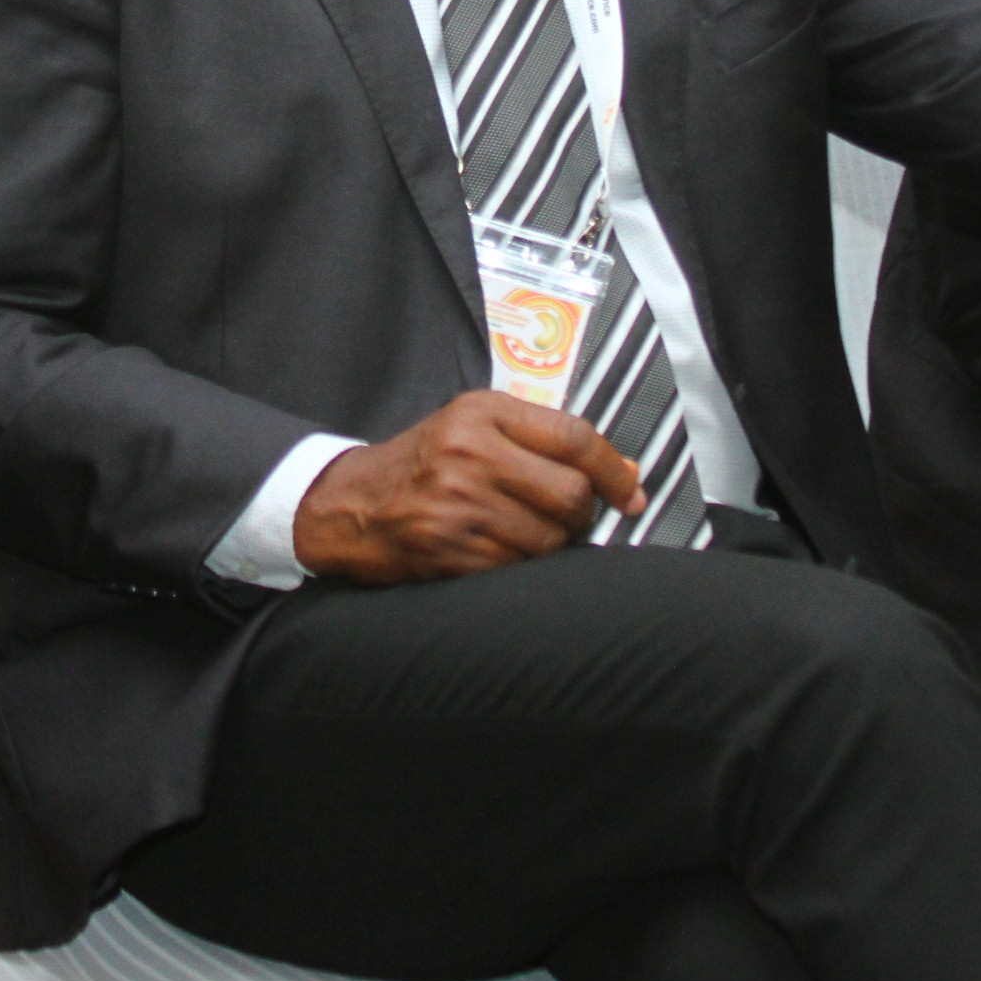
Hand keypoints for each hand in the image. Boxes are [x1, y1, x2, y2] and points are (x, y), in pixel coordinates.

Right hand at [293, 389, 643, 583]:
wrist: (350, 505)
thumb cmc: (420, 465)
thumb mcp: (474, 429)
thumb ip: (545, 442)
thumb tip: (625, 474)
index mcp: (481, 413)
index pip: (574, 437)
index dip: (615, 470)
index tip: (631, 493)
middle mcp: (469, 453)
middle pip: (571, 493)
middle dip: (582, 515)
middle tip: (567, 518)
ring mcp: (458, 503)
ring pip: (550, 538)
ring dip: (551, 546)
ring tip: (522, 533)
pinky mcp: (449, 549)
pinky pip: (518, 568)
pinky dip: (520, 567)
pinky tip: (498, 551)